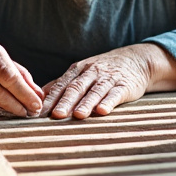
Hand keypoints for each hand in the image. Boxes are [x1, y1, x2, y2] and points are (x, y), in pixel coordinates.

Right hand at [0, 40, 43, 116]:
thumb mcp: (3, 59)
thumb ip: (22, 76)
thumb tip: (38, 95)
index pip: (9, 77)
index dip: (25, 93)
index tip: (37, 104)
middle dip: (19, 106)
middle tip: (32, 112)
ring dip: (9, 112)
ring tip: (22, 113)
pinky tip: (6, 112)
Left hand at [41, 46, 157, 118]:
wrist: (136, 60)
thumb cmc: (103, 70)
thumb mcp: (81, 72)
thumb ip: (61, 84)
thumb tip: (39, 96)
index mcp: (78, 70)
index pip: (61, 85)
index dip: (51, 98)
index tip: (40, 111)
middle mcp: (91, 73)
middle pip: (76, 88)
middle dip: (66, 102)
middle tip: (56, 115)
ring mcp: (108, 78)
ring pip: (95, 91)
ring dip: (86, 103)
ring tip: (78, 115)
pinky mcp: (124, 85)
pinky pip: (115, 94)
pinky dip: (109, 102)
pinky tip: (103, 111)